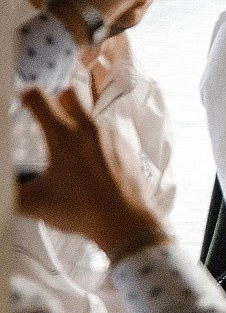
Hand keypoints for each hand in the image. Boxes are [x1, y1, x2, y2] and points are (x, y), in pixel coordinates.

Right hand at [18, 86, 166, 260]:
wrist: (125, 219)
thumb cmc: (80, 210)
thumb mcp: (32, 203)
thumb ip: (8, 193)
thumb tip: (3, 191)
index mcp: (63, 134)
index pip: (38, 97)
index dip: (25, 95)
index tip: (21, 101)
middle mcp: (89, 128)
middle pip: (70, 93)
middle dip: (56, 101)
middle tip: (46, 118)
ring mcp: (110, 135)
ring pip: (90, 114)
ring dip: (76, 123)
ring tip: (66, 148)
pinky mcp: (125, 146)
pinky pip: (106, 133)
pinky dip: (93, 140)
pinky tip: (87, 162)